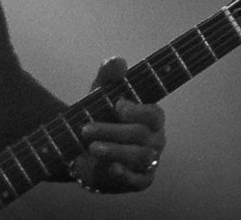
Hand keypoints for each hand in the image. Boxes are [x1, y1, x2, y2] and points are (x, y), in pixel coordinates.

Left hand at [71, 57, 166, 193]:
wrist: (85, 149)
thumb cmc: (101, 116)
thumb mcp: (101, 95)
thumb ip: (109, 77)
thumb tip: (116, 60)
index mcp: (151, 117)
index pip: (153, 114)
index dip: (138, 111)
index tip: (117, 106)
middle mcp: (155, 139)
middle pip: (141, 136)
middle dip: (112, 131)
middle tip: (86, 129)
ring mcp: (150, 161)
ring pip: (139, 157)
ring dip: (114, 151)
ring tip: (92, 147)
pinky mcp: (141, 181)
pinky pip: (138, 180)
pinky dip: (125, 174)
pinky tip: (110, 168)